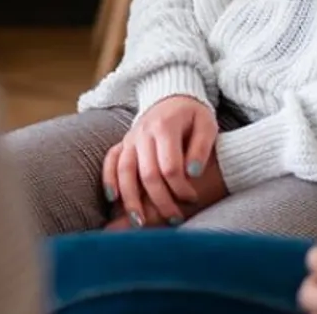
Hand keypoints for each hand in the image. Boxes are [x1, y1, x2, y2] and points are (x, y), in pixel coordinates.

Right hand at [101, 94, 221, 227]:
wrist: (173, 95)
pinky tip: (113, 199)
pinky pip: (110, 161)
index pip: (169, 166)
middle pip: (147, 174)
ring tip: (139, 222)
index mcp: (165, 127)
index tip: (192, 199)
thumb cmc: (193, 115)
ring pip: (125, 171)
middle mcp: (143, 133)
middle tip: (174, 219)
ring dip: (130, 198)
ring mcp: (130, 137)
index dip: (180, 188)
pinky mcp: (124, 142)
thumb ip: (201, 148)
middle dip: (160, 201)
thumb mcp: (207, 125)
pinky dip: (109, 179)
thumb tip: (193, 174)